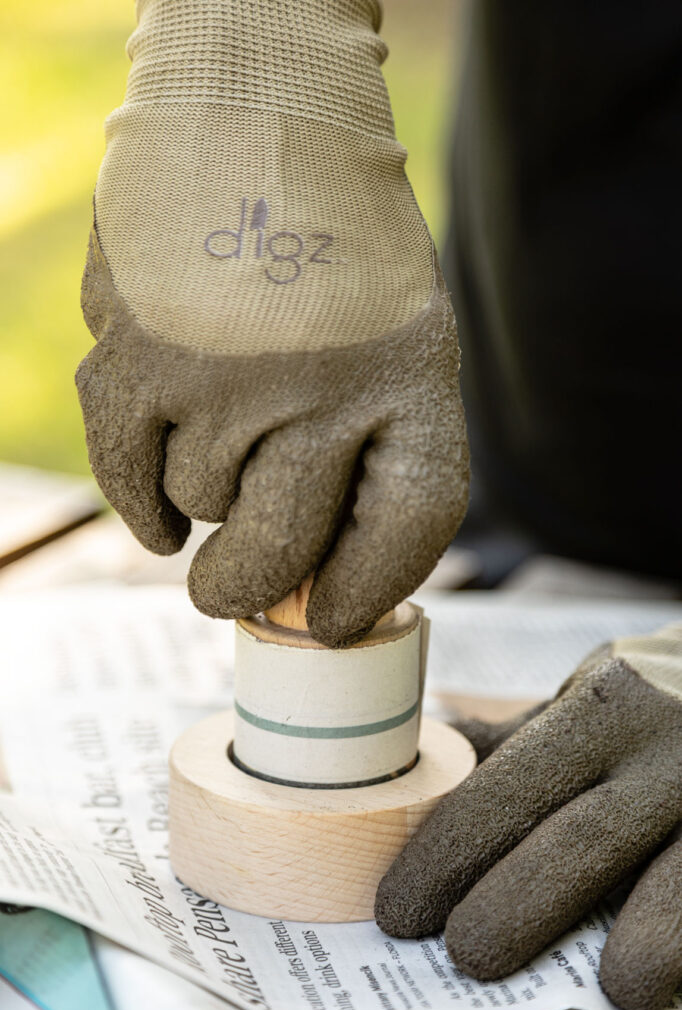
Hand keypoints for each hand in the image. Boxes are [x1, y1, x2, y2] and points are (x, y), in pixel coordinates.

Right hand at [76, 0, 468, 646]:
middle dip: (251, 589)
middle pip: (283, 549)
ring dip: (206, 497)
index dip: (365, 592)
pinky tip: (157, 518)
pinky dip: (138, 509)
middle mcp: (321, 383)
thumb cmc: (340, 256)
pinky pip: (126, 478)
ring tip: (220, 430)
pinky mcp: (136, 356)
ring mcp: (223, 372)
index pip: (407, 529)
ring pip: (200, 509)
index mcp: (411, 377)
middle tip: (231, 591)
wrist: (258, 122)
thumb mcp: (404, 341)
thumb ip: (377, 453)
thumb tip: (314, 585)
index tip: (324, 620)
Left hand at [375, 625, 681, 1009]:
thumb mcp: (590, 698)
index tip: (400, 908)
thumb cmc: (654, 701)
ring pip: (676, 880)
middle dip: (518, 904)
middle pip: (584, 839)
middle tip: (465, 953)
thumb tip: (427, 752)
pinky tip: (668, 975)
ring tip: (610, 989)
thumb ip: (520, 737)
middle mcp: (663, 749)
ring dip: (639, 938)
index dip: (451, 852)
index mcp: (603, 708)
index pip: (512, 785)